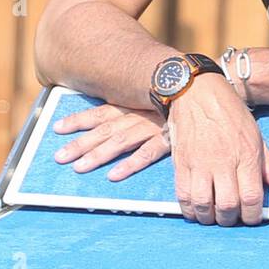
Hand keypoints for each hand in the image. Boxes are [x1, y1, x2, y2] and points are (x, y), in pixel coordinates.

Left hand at [51, 102, 169, 181]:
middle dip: (80, 143)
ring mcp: (153, 127)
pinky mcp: (169, 140)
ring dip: (98, 155)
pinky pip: (147, 154)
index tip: (57, 128)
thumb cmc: (180, 98)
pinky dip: (130, 164)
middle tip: (59, 157)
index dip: (78, 120)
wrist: (210, 92)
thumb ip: (134, 105)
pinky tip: (114, 176)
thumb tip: (114, 117)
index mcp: (133, 104)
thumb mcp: (152, 97)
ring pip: (119, 142)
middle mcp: (138, 115)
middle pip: (104, 131)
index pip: (100, 112)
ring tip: (79, 169)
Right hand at [166, 74, 268, 225]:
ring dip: (210, 218)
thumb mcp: (257, 137)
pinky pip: (182, 196)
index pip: (252, 198)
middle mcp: (223, 162)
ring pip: (204, 205)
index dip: (253, 217)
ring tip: (214, 216)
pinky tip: (196, 209)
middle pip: (228, 206)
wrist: (197, 92)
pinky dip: (189, 209)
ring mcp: (199, 163)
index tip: (251, 218)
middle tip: (232, 218)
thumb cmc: (230, 113)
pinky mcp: (180, 163)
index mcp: (246, 156)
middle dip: (231, 220)